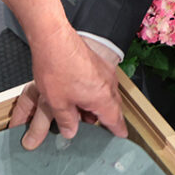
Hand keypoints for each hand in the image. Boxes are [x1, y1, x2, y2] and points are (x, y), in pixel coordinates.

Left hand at [10, 28, 125, 148]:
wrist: (53, 39)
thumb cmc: (57, 66)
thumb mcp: (57, 103)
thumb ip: (66, 121)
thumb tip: (70, 130)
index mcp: (103, 98)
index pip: (115, 120)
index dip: (117, 130)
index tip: (120, 135)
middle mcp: (108, 84)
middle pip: (112, 107)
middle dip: (102, 118)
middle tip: (92, 125)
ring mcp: (104, 71)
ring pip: (105, 94)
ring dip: (95, 104)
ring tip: (78, 108)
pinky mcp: (97, 62)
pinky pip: (100, 82)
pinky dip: (92, 90)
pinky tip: (77, 92)